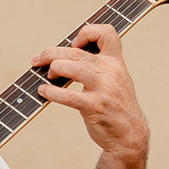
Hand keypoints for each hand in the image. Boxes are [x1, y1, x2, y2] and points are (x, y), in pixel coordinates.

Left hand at [33, 24, 148, 156]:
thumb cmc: (117, 107)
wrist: (130, 136)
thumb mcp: (116, 79)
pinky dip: (52, 92)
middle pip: (76, 51)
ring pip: (73, 67)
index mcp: (116, 62)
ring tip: (48, 77)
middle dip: (51, 54)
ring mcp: (104, 89)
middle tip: (38, 60)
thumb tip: (65, 57)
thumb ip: (99, 66)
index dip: (86, 33)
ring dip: (54, 69)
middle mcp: (110, 71)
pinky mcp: (95, 107)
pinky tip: (43, 91)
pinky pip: (69, 96)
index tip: (73, 44)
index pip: (106, 32)